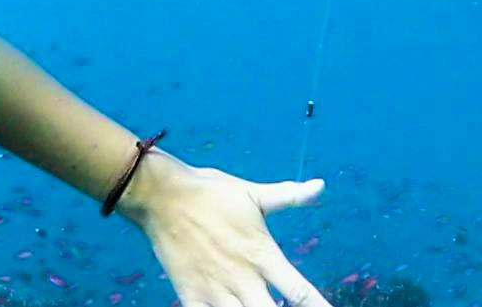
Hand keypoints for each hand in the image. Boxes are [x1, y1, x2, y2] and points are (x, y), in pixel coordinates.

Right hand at [122, 152, 331, 306]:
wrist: (161, 194)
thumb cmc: (210, 192)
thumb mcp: (252, 194)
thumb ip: (288, 196)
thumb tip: (321, 186)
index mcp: (261, 254)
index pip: (299, 291)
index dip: (319, 306)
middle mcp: (242, 277)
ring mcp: (215, 289)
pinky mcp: (190, 294)